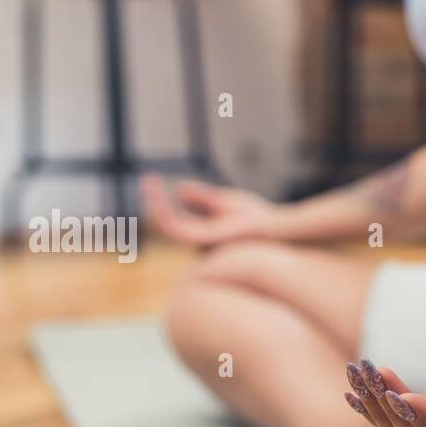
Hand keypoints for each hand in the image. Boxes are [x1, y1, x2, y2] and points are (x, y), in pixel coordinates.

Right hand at [141, 175, 275, 247]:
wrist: (277, 228)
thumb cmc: (260, 219)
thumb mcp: (226, 202)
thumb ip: (204, 198)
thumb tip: (179, 189)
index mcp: (208, 239)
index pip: (181, 223)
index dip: (167, 206)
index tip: (158, 184)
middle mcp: (201, 246)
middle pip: (171, 225)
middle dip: (156, 204)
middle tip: (148, 180)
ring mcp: (200, 245)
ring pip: (168, 226)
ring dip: (155, 203)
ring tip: (148, 182)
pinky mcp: (200, 240)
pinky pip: (173, 225)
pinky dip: (161, 209)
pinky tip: (156, 192)